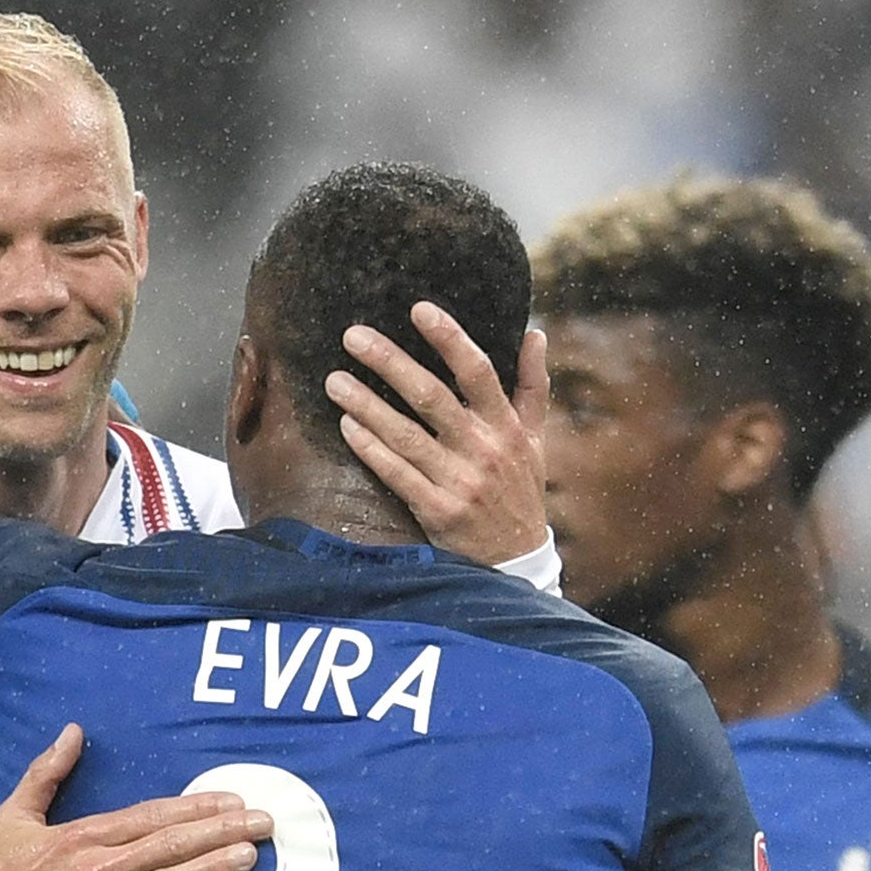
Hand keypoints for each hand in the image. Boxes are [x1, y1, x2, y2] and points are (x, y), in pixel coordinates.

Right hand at [0, 724, 271, 870]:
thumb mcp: (14, 818)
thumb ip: (45, 773)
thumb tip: (73, 732)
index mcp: (79, 838)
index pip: (148, 817)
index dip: (193, 808)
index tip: (231, 801)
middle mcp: (95, 870)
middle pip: (168, 846)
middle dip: (219, 832)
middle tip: (263, 822)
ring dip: (213, 867)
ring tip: (251, 854)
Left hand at [324, 301, 550, 565]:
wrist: (516, 561)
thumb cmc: (520, 493)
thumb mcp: (536, 441)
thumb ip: (533, 387)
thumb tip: (535, 333)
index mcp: (507, 427)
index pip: (477, 372)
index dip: (448, 338)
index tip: (418, 309)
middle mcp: (484, 449)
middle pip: (432, 396)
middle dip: (390, 362)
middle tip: (353, 335)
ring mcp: (459, 482)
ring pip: (406, 435)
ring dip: (367, 405)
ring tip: (334, 381)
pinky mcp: (437, 511)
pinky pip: (397, 474)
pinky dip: (371, 449)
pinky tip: (346, 426)